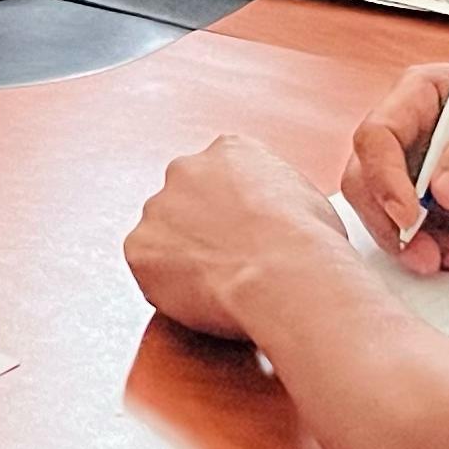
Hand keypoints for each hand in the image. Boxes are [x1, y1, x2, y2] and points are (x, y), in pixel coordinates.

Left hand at [125, 134, 353, 344]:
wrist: (286, 274)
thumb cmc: (309, 243)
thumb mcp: (308, 198)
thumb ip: (277, 196)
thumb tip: (281, 216)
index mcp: (230, 151)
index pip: (221, 174)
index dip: (233, 208)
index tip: (243, 233)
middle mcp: (185, 169)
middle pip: (185, 200)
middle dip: (200, 228)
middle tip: (227, 261)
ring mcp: (157, 208)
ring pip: (162, 235)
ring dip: (182, 257)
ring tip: (218, 286)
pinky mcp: (139, 249)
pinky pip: (148, 269)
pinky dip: (167, 286)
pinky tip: (200, 298)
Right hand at [342, 61, 448, 274]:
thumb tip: (443, 191)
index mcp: (417, 96)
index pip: (376, 137)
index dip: (383, 178)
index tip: (409, 215)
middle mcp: (407, 134)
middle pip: (367, 182)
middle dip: (393, 225)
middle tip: (426, 256)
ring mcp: (416, 171)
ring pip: (390, 217)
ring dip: (423, 246)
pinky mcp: (432, 204)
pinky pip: (421, 235)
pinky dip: (444, 251)